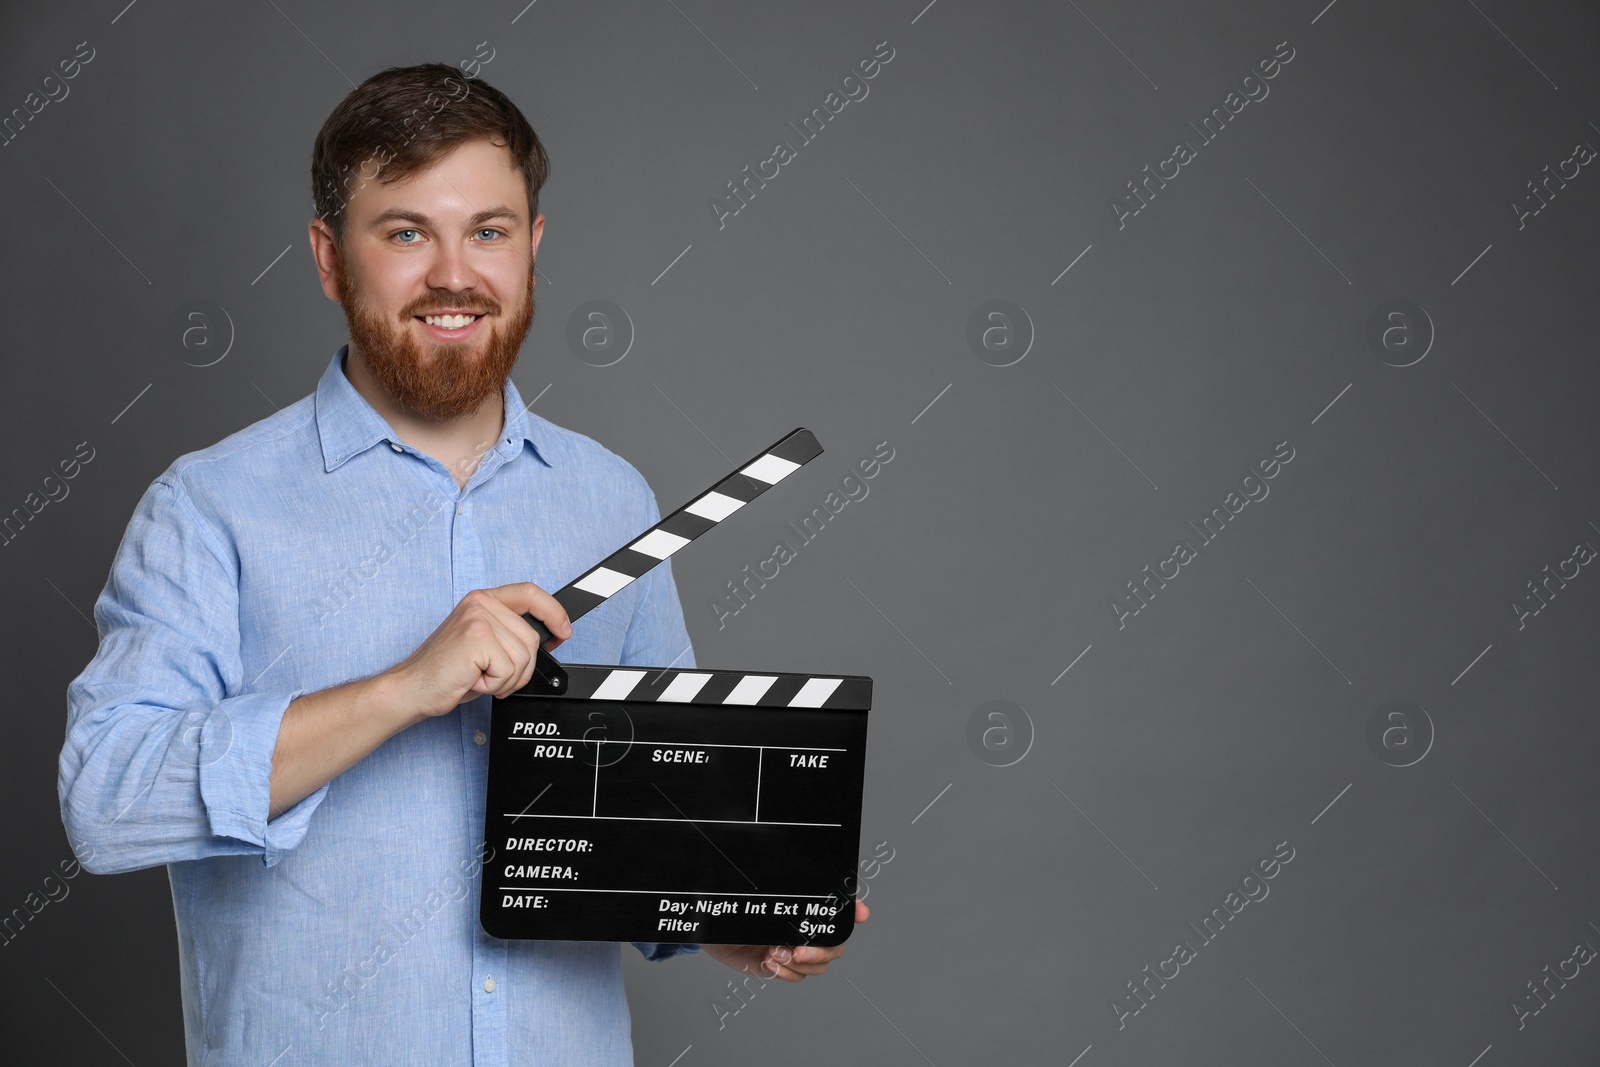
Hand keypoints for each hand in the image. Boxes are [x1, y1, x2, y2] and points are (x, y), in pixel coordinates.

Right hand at [389, 582, 570, 717]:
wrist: (413, 688)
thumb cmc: (447, 671)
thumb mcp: (484, 645)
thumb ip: (509, 633)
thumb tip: (548, 636)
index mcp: (483, 600)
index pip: (530, 593)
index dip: (553, 611)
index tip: (563, 631)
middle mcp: (480, 603)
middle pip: (531, 638)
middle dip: (520, 669)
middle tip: (492, 675)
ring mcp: (478, 618)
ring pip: (523, 657)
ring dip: (505, 679)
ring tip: (479, 676)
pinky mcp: (476, 638)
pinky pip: (508, 670)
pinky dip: (494, 685)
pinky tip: (473, 680)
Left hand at [701, 900, 868, 981]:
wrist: (704, 919)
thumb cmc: (734, 901)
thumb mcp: (760, 888)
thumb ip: (788, 884)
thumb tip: (813, 880)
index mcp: (802, 910)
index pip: (838, 913)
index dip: (854, 911)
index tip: (860, 914)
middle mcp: (802, 930)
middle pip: (835, 947)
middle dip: (821, 951)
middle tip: (798, 949)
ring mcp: (790, 949)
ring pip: (817, 966)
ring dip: (799, 963)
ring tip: (774, 953)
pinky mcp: (774, 965)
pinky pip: (793, 976)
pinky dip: (784, 972)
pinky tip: (768, 961)